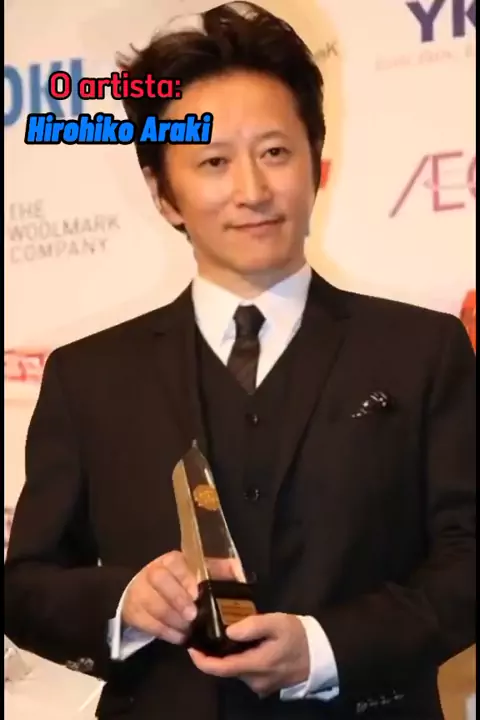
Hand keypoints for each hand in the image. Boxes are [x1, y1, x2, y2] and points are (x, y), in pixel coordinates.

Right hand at [122, 551, 240, 644]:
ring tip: (188, 631)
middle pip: (159, 580)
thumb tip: (236, 568)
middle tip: (192, 617)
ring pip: (151, 602)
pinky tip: (178, 637)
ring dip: (172, 620)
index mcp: (172, 560)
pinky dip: (164, 632)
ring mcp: (140, 590)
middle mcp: (153, 571)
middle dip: (177, 599)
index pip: (175, 563)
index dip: (185, 578)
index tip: (196, 595)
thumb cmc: (182, 585)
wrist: (149, 596)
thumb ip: (218, 571)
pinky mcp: (133, 610)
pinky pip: (145, 621)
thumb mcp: (200, 575)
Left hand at [188, 613, 309, 696]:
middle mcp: (254, 681)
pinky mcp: (265, 684)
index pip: (220, 669)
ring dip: (227, 656)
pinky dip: (238, 659)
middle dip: (214, 654)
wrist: (321, 654)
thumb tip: (228, 632)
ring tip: (224, 634)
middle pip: (225, 669)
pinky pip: (245, 672)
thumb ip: (252, 626)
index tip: (190, 647)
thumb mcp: (276, 623)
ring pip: (235, 670)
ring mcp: (260, 686)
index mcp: (256, 665)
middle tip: (207, 632)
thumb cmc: (297, 636)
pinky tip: (241, 644)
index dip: (201, 661)